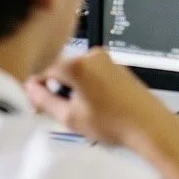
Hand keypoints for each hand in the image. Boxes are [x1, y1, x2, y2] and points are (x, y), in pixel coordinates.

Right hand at [26, 48, 178, 150]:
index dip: (37, 88)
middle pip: (61, 68)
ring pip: (76, 70)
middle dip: (55, 87)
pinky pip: (90, 70)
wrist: (147, 124)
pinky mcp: (115, 64)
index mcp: (78, 64)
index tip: (34, 104)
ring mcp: (105, 58)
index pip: (45, 70)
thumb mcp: (70, 117)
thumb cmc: (111, 122)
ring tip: (78, 110)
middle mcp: (91, 54)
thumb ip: (45, 101)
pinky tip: (92, 104)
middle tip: (56, 111)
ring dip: (71, 86)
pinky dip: (85, 84)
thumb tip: (30, 89)